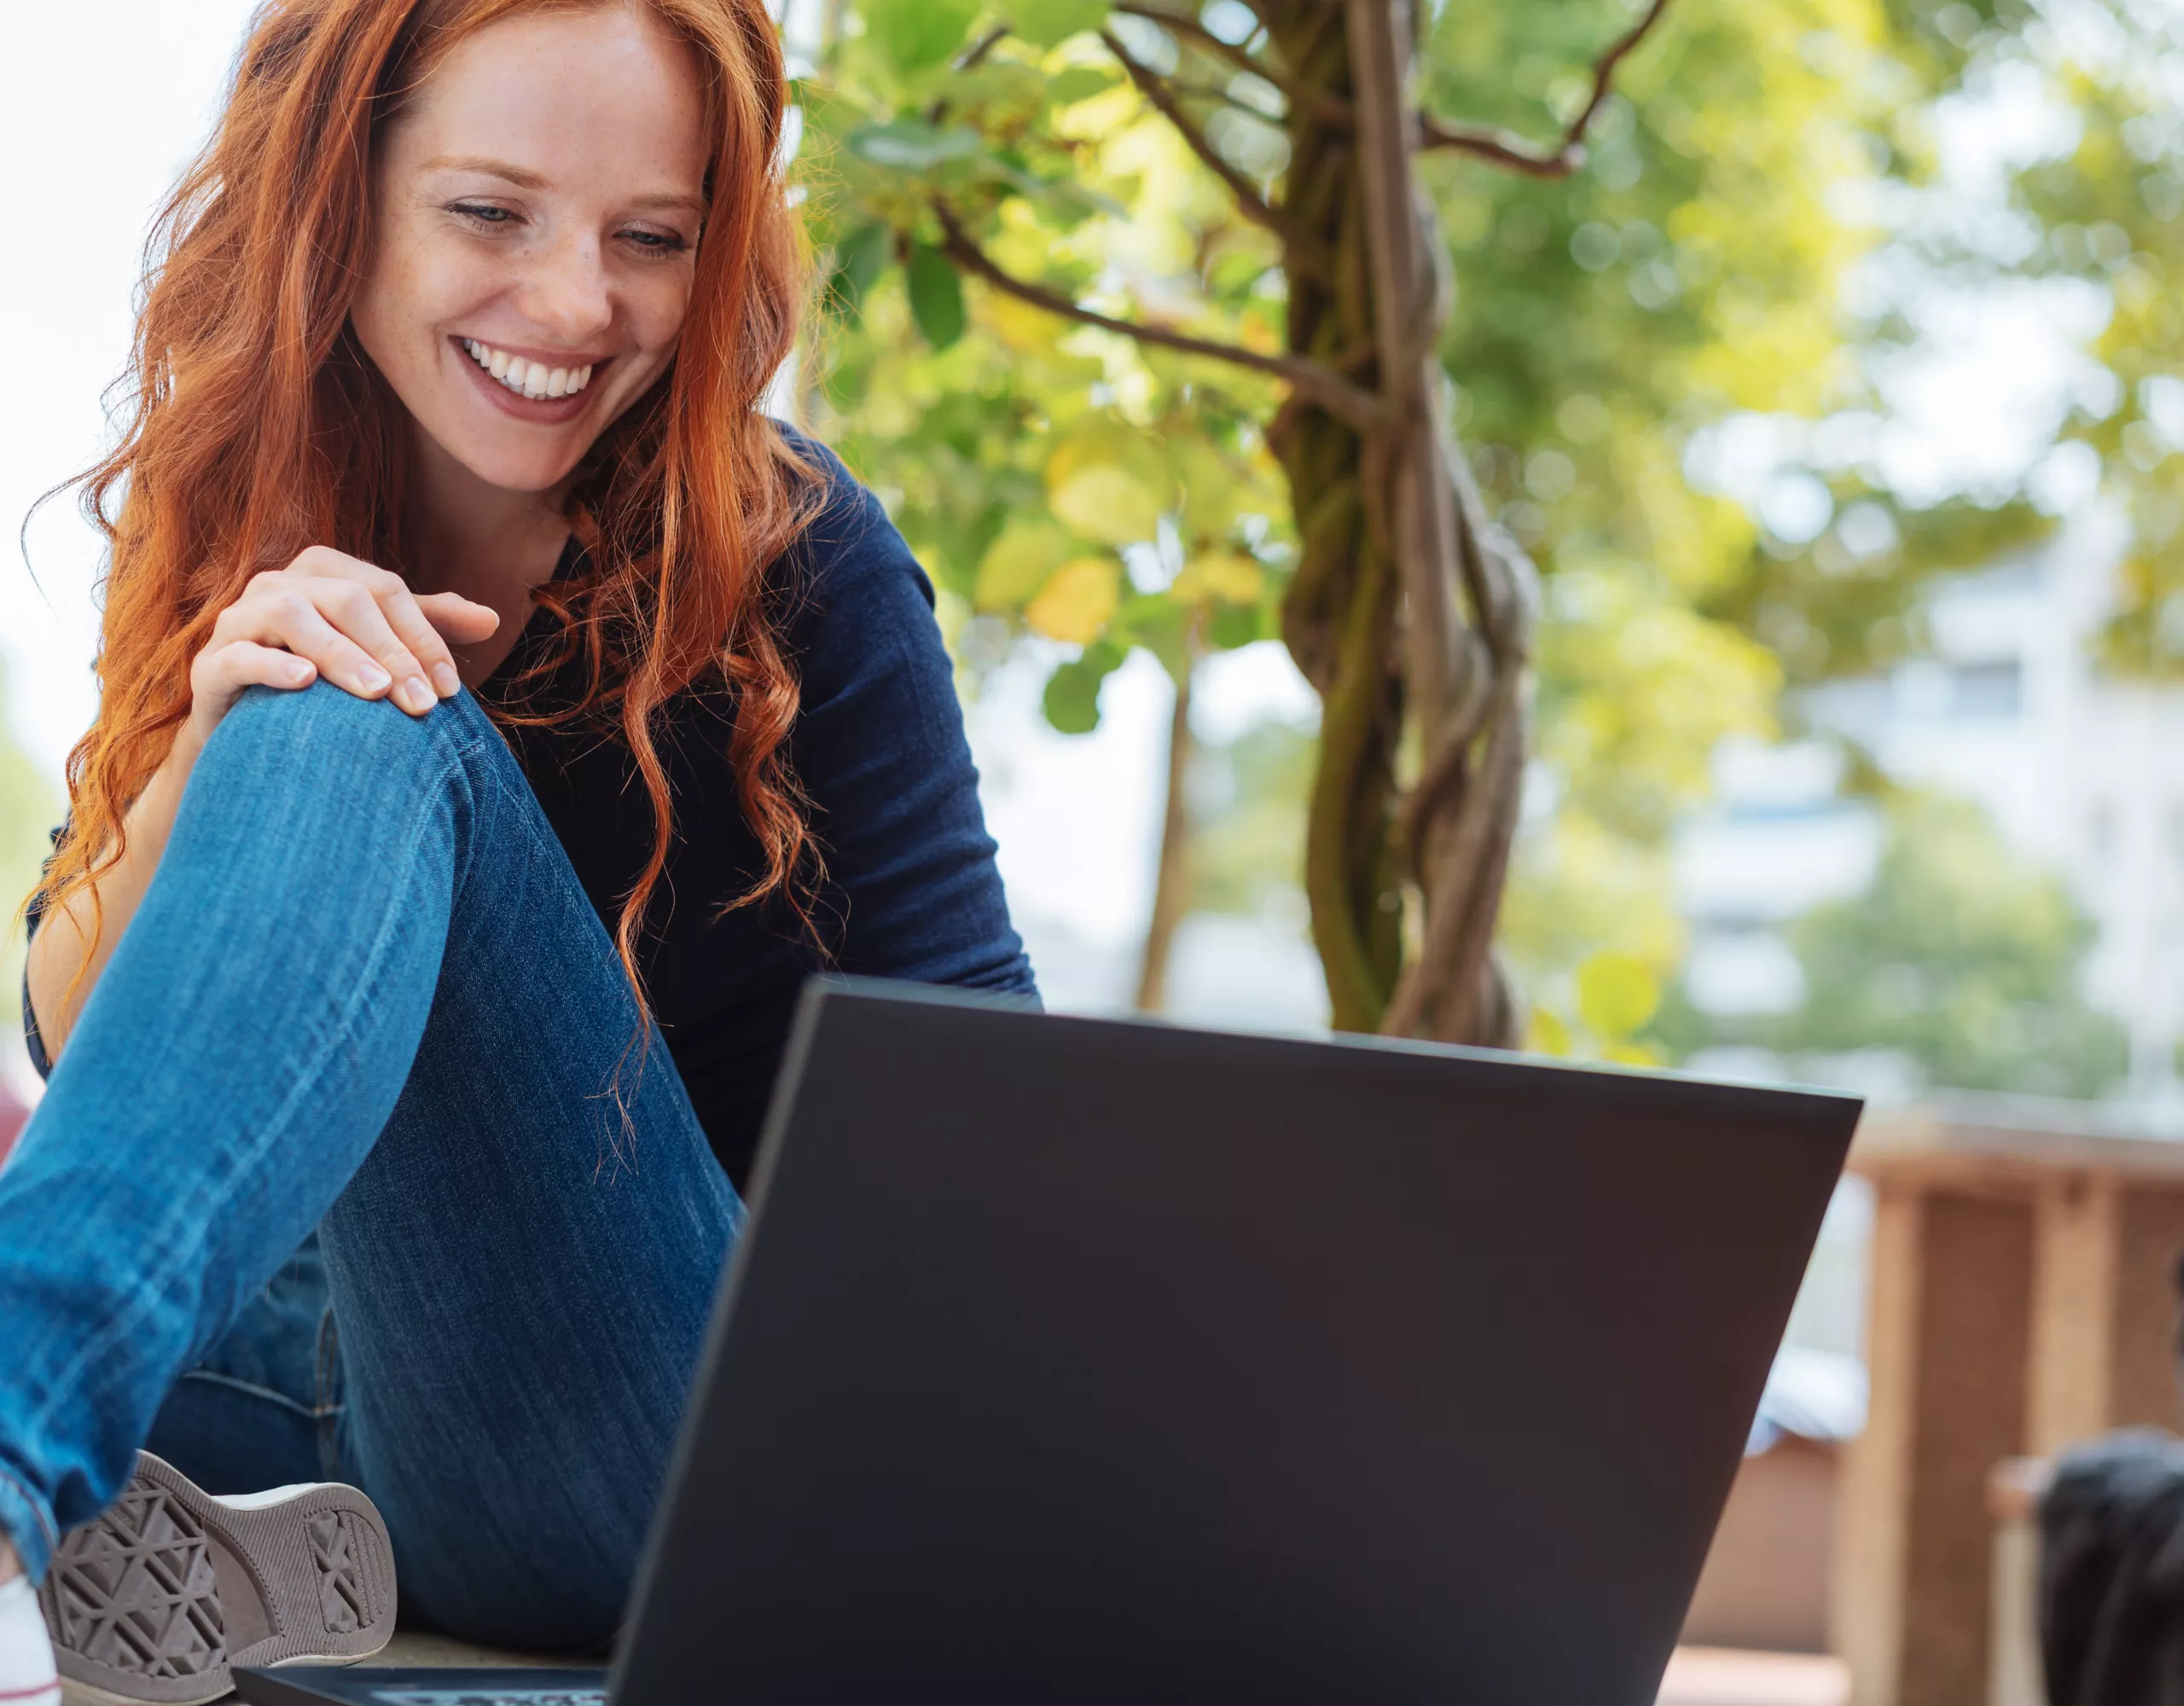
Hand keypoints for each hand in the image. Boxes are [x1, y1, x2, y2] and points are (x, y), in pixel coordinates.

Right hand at [185, 547, 500, 751]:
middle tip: (422, 704)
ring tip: (376, 692)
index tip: (449, 689)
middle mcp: (279, 585)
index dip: (422, 636)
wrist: (254, 735)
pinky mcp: (211, 662)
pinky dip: (272, 664)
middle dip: (391, 651)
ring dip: (339, 653)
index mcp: (323, 573)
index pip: (384, 591)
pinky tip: (304, 682)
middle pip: (345, 598)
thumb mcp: (381, 651)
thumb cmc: (328, 686)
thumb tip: (492, 618)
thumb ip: (427, 628)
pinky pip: (240, 653)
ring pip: (291, 614)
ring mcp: (239, 619)